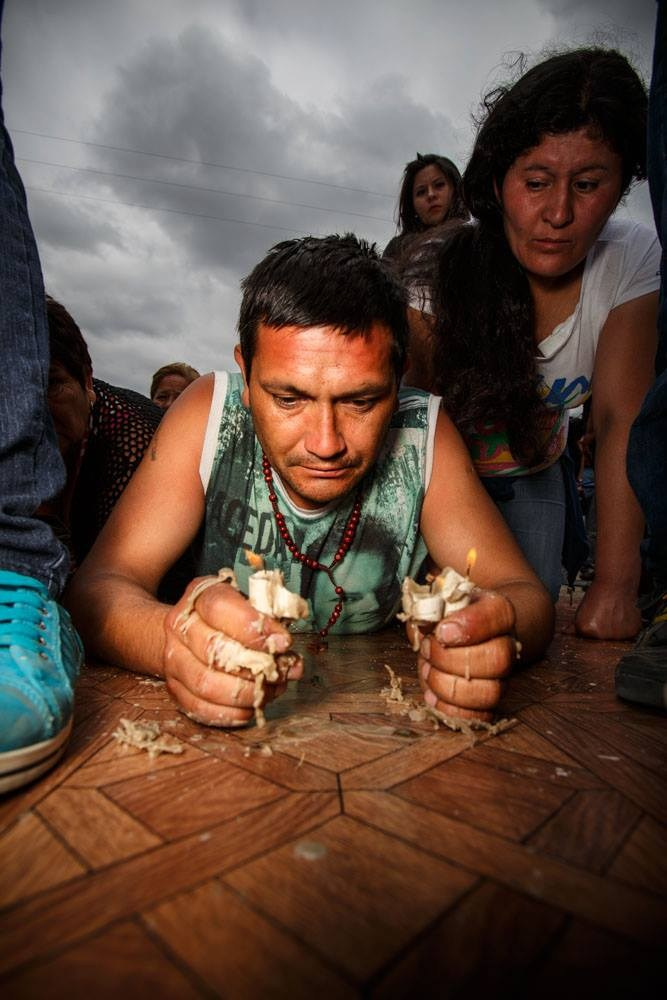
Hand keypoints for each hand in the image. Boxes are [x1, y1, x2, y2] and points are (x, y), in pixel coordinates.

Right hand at [163, 577, 302, 725]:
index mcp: (199, 596)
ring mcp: (173, 660)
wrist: (186, 629)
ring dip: (246, 693)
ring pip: (206, 684)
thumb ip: (272, 625)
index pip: (219, 608)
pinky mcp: (175, 688)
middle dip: (255, 666)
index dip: (253, 626)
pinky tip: (251, 706)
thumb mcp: (249, 604)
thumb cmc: (228, 616)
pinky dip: (230, 712)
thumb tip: (294, 664)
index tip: (283, 642)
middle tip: (281, 672)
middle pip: (213, 650)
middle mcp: (180, 627)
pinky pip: (199, 708)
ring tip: (270, 690)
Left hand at [407, 590, 516, 721]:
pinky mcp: (489, 702)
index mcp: (498, 612)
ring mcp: (502, 676)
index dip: (468, 626)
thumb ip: (428, 608)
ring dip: (448, 686)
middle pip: (497, 659)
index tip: (441, 631)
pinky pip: (479, 716)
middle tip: (427, 651)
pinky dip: (450, 709)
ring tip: (428, 671)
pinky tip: (432, 695)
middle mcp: (507, 645)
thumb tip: (421, 626)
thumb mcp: (438, 601)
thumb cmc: (449, 616)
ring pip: (490, 692)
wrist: (465, 633)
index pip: (497, 615)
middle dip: (451, 659)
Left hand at [574, 579, 640, 639]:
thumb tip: (565, 633)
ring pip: (615, 638)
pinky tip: (622, 616)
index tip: (594, 618)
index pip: (586, 637)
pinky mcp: (632, 631)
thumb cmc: (597, 594)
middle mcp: (601, 635)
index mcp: (586, 629)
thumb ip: (574, 625)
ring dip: (614, 630)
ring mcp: (618, 634)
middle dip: (602, 630)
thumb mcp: (581, 610)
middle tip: (604, 616)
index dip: (589, 627)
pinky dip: (626, 627)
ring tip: (614, 615)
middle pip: (601, 639)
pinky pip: (628, 635)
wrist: (615, 583)